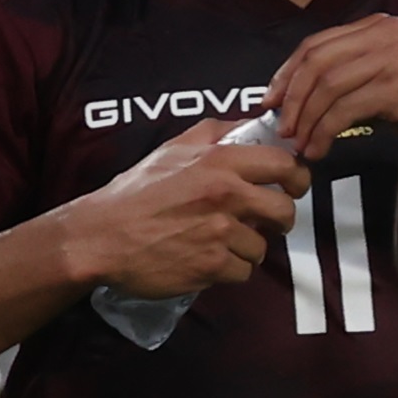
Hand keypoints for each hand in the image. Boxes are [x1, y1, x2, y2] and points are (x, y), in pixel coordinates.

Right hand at [66, 118, 309, 297]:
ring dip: (245, 248)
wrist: (102, 236)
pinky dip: (228, 270)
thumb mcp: (172, 149)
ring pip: (262, 246)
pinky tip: (206, 260)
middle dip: (279, 220)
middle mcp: (225, 194)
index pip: (284, 164)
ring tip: (219, 242)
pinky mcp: (211, 265)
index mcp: (219, 162)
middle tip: (264, 222)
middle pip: (285, 210)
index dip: (296, 177)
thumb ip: (214, 134)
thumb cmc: (135, 192)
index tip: (291, 186)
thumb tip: (249, 125)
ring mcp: (220, 232)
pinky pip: (242, 271)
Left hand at [264, 14, 397, 159]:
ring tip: (301, 145)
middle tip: (283, 128)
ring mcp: (395, 58)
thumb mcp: (386, 74)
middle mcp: (386, 34)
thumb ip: (350, 73)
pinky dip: (324, 132)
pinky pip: (345, 110)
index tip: (269, 101)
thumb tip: (295, 99)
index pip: (315, 44)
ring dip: (306, 120)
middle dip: (292, 99)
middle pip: (316, 62)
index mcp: (378, 26)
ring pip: (327, 86)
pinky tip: (320, 149)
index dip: (285, 74)